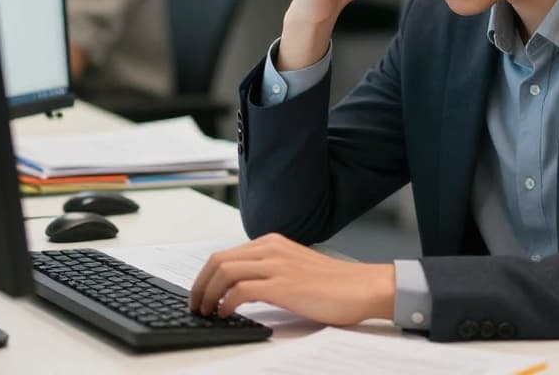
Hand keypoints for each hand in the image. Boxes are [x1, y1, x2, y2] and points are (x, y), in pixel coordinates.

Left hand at [188, 233, 395, 325]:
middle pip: (218, 260)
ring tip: (206, 311)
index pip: (225, 254)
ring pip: (224, 272)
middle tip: (195, 305)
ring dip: (207, 294)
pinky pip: (240, 290)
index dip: (205, 276)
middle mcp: (271, 249)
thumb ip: (270, 271)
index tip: (199, 294)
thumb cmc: (335, 284)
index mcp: (273, 243)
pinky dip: (226, 302)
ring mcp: (277, 265)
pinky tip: (226, 314)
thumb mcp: (295, 269)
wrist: (363, 287)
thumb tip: (240, 289)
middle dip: (199, 284)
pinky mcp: (283, 285)